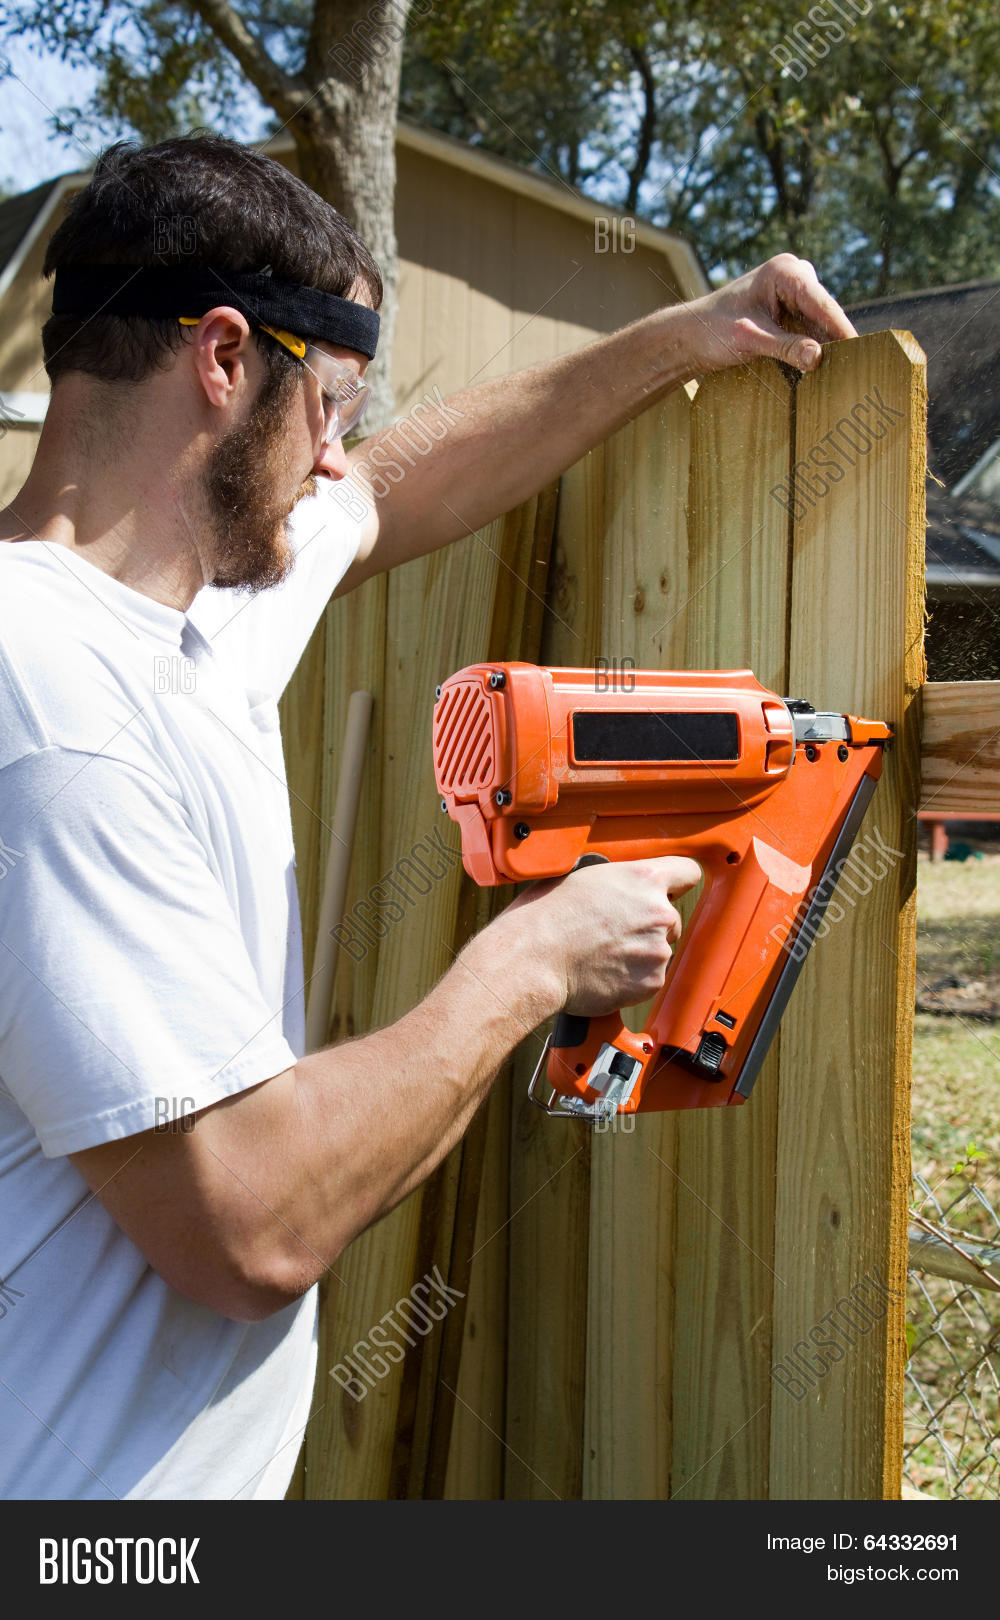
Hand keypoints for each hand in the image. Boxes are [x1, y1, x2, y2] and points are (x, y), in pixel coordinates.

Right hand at [500, 856, 702, 1017]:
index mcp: (643, 878)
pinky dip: (631, 979)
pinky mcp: (651, 982)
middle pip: (671, 917)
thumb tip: (617, 887)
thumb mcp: (581, 877)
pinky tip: (602, 972)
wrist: (532, 959)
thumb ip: (615, 881)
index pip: (687, 872)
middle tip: (613, 932)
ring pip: (658, 950)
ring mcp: (657, 949)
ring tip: (600, 954)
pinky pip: (649, 978)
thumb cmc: (545, 916)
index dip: (676, 883)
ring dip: (638, 953)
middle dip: (648, 925)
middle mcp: (658, 912)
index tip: (669, 891)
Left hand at [683, 253, 857, 375]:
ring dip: (826, 346)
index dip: (842, 329)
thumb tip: (818, 357)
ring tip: (845, 373)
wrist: (690, 335)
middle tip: (858, 368)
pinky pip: (808, 329)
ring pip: (819, 323)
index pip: (822, 304)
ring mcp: (793, 291)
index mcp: (785, 272)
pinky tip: (823, 369)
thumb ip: (785, 347)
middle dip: (836, 339)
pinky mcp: (789, 308)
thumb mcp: (750, 341)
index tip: (861, 350)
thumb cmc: (713, 331)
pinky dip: (812, 347)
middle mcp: (794, 274)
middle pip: (824, 312)